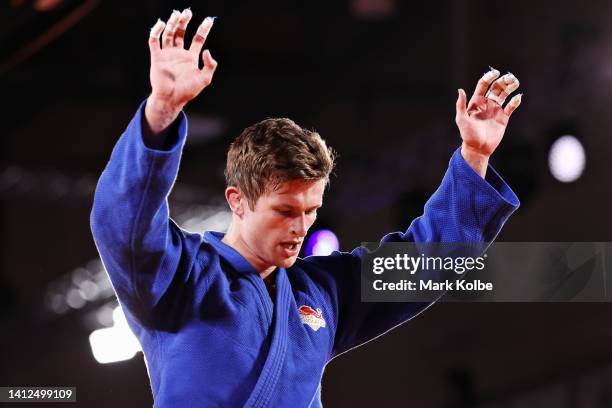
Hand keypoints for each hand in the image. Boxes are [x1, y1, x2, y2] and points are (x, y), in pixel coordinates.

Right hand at [144, 10, 217, 140]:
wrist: (171, 99)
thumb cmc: (188, 91)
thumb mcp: (205, 79)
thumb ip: (210, 65)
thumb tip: (206, 50)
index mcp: (191, 58)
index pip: (198, 39)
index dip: (203, 29)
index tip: (209, 20)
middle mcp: (179, 53)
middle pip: (182, 33)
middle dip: (184, 22)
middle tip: (187, 12)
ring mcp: (167, 54)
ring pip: (169, 34)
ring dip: (172, 24)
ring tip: (176, 14)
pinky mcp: (157, 57)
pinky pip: (154, 41)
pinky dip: (156, 32)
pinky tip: (161, 24)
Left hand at [455, 68, 521, 176]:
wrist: (477, 149)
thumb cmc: (467, 135)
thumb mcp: (462, 120)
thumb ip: (461, 105)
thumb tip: (460, 90)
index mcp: (476, 102)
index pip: (483, 85)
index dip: (489, 77)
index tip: (496, 73)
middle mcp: (487, 104)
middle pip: (496, 87)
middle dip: (503, 81)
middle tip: (510, 78)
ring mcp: (496, 110)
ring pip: (505, 94)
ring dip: (510, 87)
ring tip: (515, 83)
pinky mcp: (503, 118)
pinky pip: (511, 107)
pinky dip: (515, 101)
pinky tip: (517, 98)